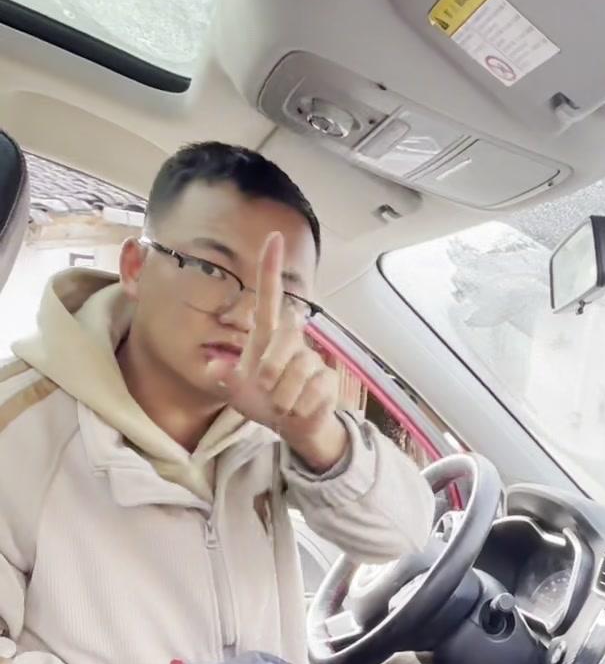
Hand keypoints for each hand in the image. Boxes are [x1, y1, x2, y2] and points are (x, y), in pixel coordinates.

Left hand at [217, 233, 347, 471]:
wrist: (292, 426)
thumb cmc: (261, 401)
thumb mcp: (235, 392)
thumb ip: (225, 379)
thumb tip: (218, 369)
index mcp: (267, 335)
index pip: (269, 296)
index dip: (270, 268)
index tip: (274, 237)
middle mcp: (292, 340)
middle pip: (284, 337)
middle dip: (268, 370)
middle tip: (263, 389)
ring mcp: (312, 357)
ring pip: (296, 372)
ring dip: (281, 397)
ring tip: (280, 404)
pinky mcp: (328, 378)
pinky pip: (311, 392)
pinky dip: (298, 408)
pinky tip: (298, 410)